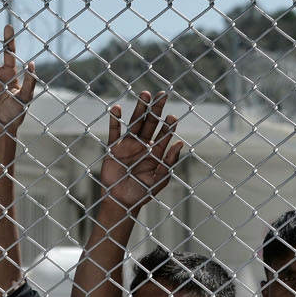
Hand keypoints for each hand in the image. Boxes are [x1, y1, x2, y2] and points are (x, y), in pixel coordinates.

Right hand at [99, 92, 182, 211]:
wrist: (122, 202)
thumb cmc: (143, 193)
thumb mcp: (160, 179)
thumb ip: (169, 161)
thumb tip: (180, 143)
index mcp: (156, 151)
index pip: (164, 134)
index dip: (168, 125)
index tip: (172, 116)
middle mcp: (144, 144)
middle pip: (151, 122)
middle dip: (156, 108)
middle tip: (163, 94)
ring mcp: (129, 144)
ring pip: (135, 122)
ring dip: (139, 108)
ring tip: (145, 94)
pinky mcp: (115, 148)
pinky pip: (115, 132)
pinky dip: (115, 120)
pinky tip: (117, 109)